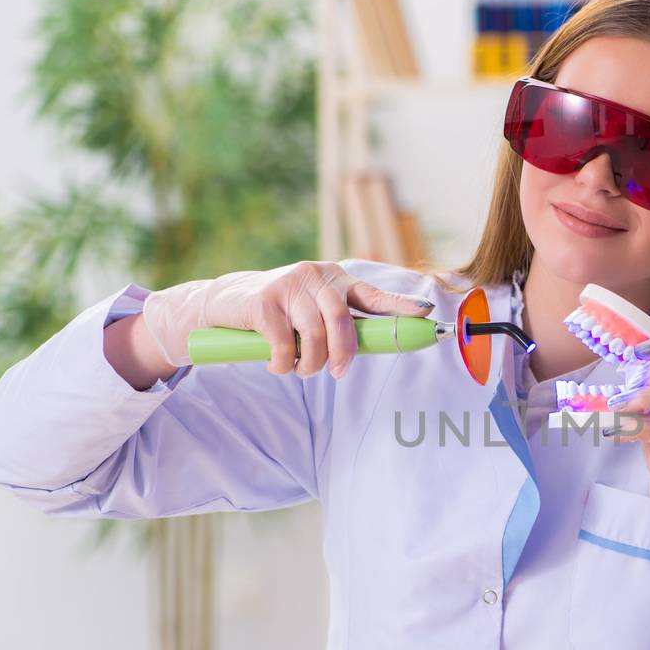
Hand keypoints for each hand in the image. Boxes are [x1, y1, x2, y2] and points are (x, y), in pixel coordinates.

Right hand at [141, 261, 433, 377]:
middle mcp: (315, 276)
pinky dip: (284, 364)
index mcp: (334, 279)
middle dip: (343, 353)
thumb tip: (370, 350)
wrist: (223, 303)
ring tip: (300, 369)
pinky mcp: (262, 301)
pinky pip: (284, 344)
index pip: (372, 295)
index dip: (399, 306)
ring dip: (310, 363)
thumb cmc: (278, 314)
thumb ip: (337, 324)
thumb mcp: (310, 312)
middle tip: (338, 374)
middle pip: (342, 319)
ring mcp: (288, 286)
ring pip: (314, 335)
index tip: (425, 314)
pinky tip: (278, 365)